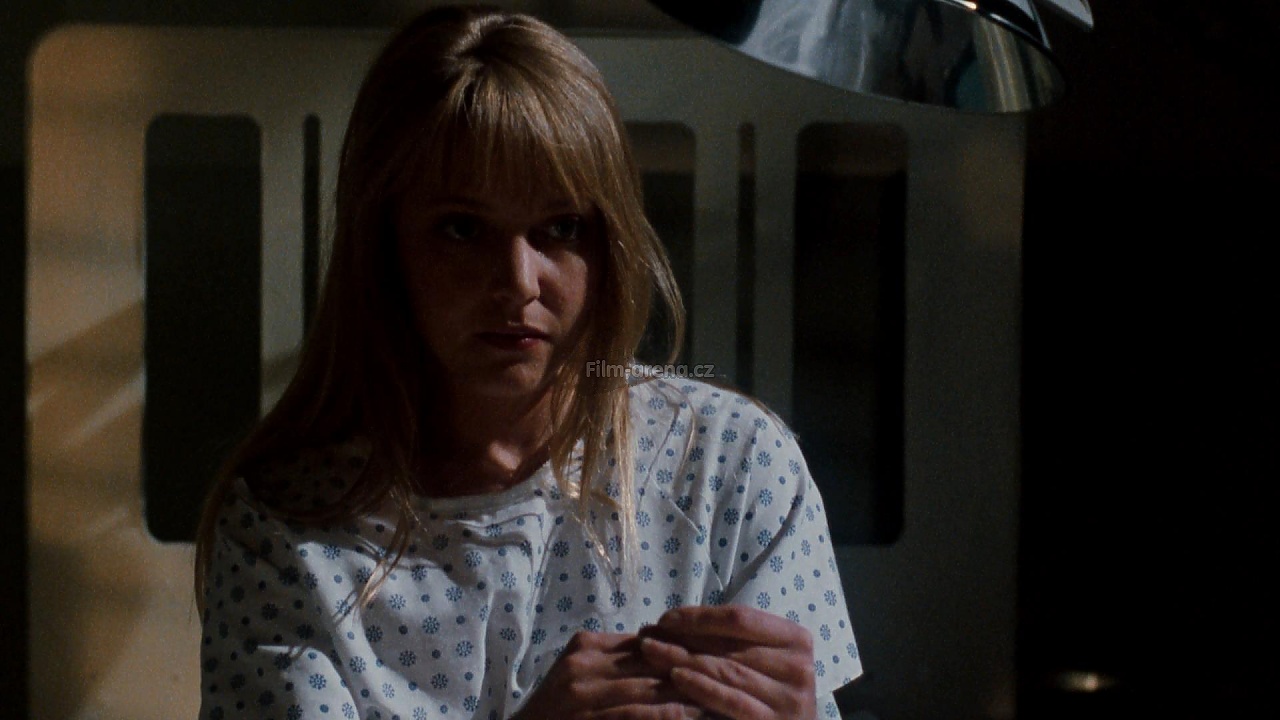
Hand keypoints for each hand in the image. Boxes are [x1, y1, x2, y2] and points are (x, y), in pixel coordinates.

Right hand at [511, 631, 705, 719]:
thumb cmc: (559, 708)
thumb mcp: (582, 673)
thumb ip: (619, 659)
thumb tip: (667, 643)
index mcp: (587, 645)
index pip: (647, 640)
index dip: (685, 646)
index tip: (721, 651)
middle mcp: (584, 664)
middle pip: (651, 662)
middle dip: (692, 668)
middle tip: (732, 672)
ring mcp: (582, 695)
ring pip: (648, 690)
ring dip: (688, 695)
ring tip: (721, 698)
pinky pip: (634, 716)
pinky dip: (667, 717)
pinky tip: (692, 717)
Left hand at [637, 605, 816, 719]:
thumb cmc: (771, 689)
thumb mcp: (763, 657)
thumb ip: (736, 640)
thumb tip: (678, 621)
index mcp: (796, 639)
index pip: (740, 619)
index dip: (699, 616)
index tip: (664, 618)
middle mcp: (798, 666)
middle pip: (728, 645)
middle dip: (682, 638)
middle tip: (647, 636)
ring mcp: (788, 698)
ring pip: (726, 671)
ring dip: (683, 660)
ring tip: (651, 652)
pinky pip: (731, 701)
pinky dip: (702, 688)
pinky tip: (676, 677)